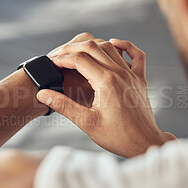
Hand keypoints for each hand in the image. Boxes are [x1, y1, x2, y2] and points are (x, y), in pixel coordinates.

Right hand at [37, 38, 175, 157]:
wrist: (144, 143)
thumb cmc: (118, 136)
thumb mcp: (86, 123)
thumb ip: (64, 106)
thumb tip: (43, 94)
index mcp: (106, 82)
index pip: (79, 59)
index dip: (62, 59)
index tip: (51, 64)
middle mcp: (120, 73)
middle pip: (92, 47)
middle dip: (72, 49)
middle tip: (59, 56)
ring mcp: (132, 75)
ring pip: (111, 47)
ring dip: (92, 46)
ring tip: (77, 53)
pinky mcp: (140, 79)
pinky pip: (136, 55)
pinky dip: (125, 45)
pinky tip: (114, 44)